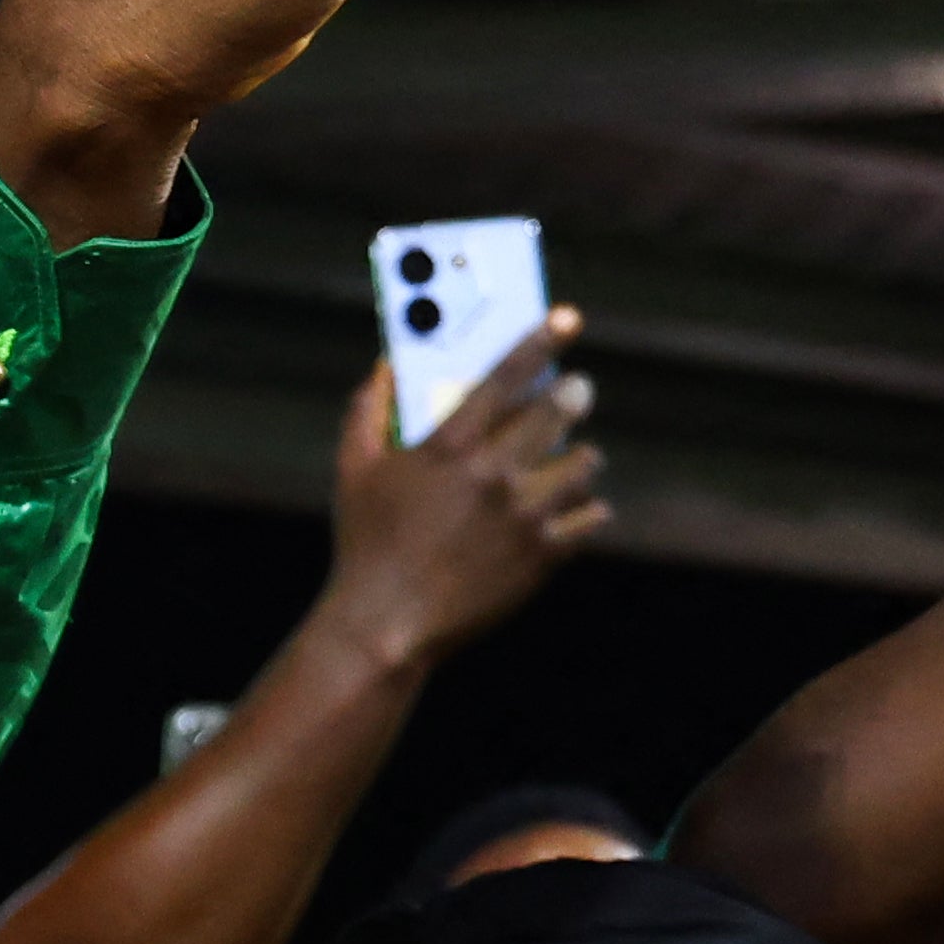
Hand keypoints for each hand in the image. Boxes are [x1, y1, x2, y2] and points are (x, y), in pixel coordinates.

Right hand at [324, 324, 605, 663]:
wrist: (389, 624)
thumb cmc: (365, 543)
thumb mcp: (353, 469)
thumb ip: (367, 409)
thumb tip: (385, 367)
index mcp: (447, 447)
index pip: (504, 377)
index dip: (539, 341)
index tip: (566, 319)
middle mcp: (493, 475)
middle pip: (556, 414)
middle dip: (572, 394)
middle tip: (578, 388)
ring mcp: (524, 516)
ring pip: (583, 465)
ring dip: (578, 457)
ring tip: (572, 459)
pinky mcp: (544, 555)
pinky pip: (590, 517)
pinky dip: (586, 510)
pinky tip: (576, 508)